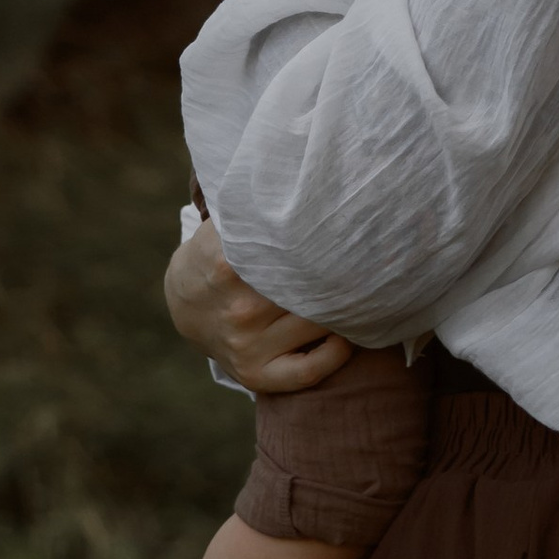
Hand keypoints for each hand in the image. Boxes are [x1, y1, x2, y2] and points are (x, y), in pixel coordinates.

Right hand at [164, 215, 353, 390]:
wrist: (186, 304)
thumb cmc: (220, 255)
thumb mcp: (225, 227)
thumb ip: (257, 211)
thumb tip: (300, 182)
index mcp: (230, 266)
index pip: (294, 253)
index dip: (329, 243)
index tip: (353, 234)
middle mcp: (241, 309)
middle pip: (312, 289)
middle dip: (342, 275)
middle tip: (372, 262)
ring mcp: (247, 346)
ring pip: (317, 324)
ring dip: (343, 308)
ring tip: (364, 290)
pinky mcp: (255, 375)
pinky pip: (308, 372)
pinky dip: (335, 354)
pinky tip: (346, 334)